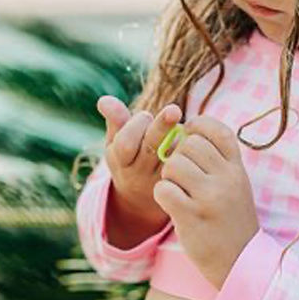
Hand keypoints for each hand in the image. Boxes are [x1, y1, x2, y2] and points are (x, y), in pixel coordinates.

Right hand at [97, 95, 182, 222]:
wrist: (142, 199)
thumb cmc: (130, 158)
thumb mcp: (116, 141)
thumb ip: (115, 120)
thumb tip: (104, 100)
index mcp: (120, 162)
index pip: (125, 143)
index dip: (136, 126)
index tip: (146, 115)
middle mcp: (139, 175)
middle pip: (150, 147)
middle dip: (162, 125)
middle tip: (174, 110)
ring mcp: (159, 182)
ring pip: (171, 154)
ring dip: (177, 136)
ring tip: (180, 127)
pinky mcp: (178, 184)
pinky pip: (186, 162)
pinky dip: (189, 147)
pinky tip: (193, 139)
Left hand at [152, 114, 260, 288]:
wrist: (239, 261)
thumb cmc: (232, 222)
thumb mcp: (237, 188)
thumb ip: (219, 162)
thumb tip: (187, 134)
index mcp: (238, 170)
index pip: (217, 130)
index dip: (198, 127)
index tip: (190, 139)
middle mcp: (226, 180)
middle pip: (189, 144)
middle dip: (179, 157)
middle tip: (182, 177)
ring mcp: (209, 198)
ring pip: (173, 164)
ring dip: (169, 177)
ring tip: (178, 193)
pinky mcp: (190, 216)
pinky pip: (163, 189)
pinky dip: (162, 195)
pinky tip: (172, 205)